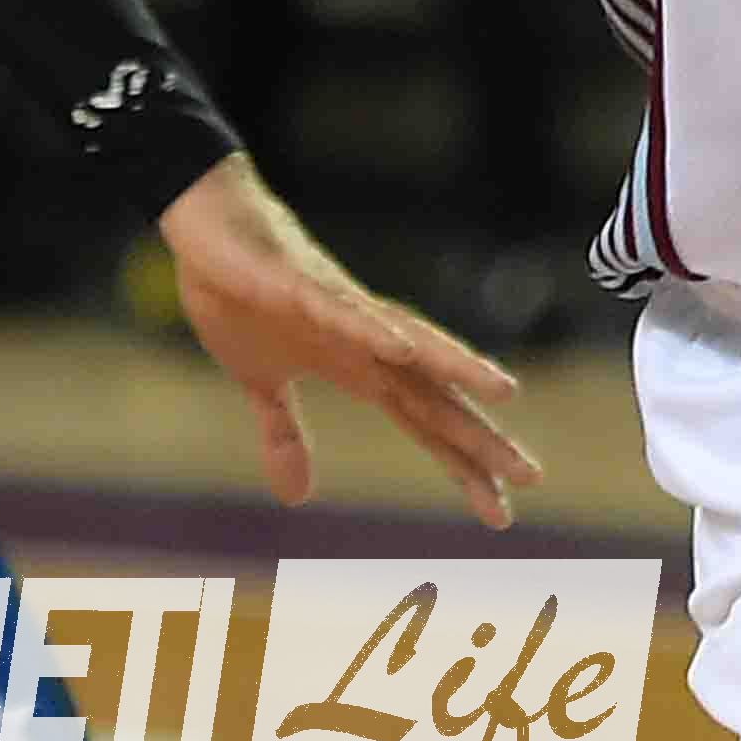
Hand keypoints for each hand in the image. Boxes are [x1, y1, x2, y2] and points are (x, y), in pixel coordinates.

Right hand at [157, 158, 540, 526]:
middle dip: (479, 436)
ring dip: (457, 366)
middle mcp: (370, 341)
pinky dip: (372, 328)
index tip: (500, 511)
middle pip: (435, 394)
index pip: (427, 424)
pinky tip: (400, 347)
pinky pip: (341, 310)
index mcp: (363, 369)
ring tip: (504, 392)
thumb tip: (300, 499)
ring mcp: (341, 310)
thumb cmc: (244, 298)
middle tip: (530, 478)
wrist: (210, 229)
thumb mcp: (260, 385)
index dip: (462, 465)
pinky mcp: (300, 286)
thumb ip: (286, 437)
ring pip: (412, 343)